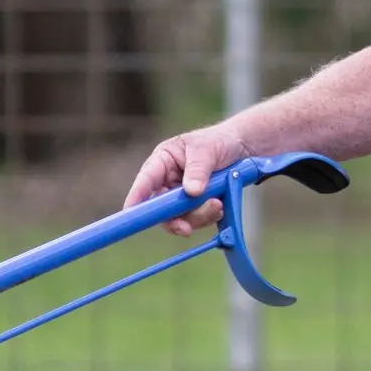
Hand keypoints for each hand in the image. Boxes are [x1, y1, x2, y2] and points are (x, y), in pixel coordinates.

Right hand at [123, 127, 251, 235]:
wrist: (240, 149)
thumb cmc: (218, 142)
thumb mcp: (207, 150)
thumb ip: (198, 170)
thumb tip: (191, 192)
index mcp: (163, 161)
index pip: (146, 180)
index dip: (136, 197)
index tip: (130, 212)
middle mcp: (167, 181)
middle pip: (161, 207)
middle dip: (175, 218)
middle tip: (186, 228)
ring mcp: (180, 196)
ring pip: (180, 217)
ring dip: (198, 216)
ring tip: (218, 204)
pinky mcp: (195, 206)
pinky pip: (196, 220)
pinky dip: (208, 217)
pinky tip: (220, 205)